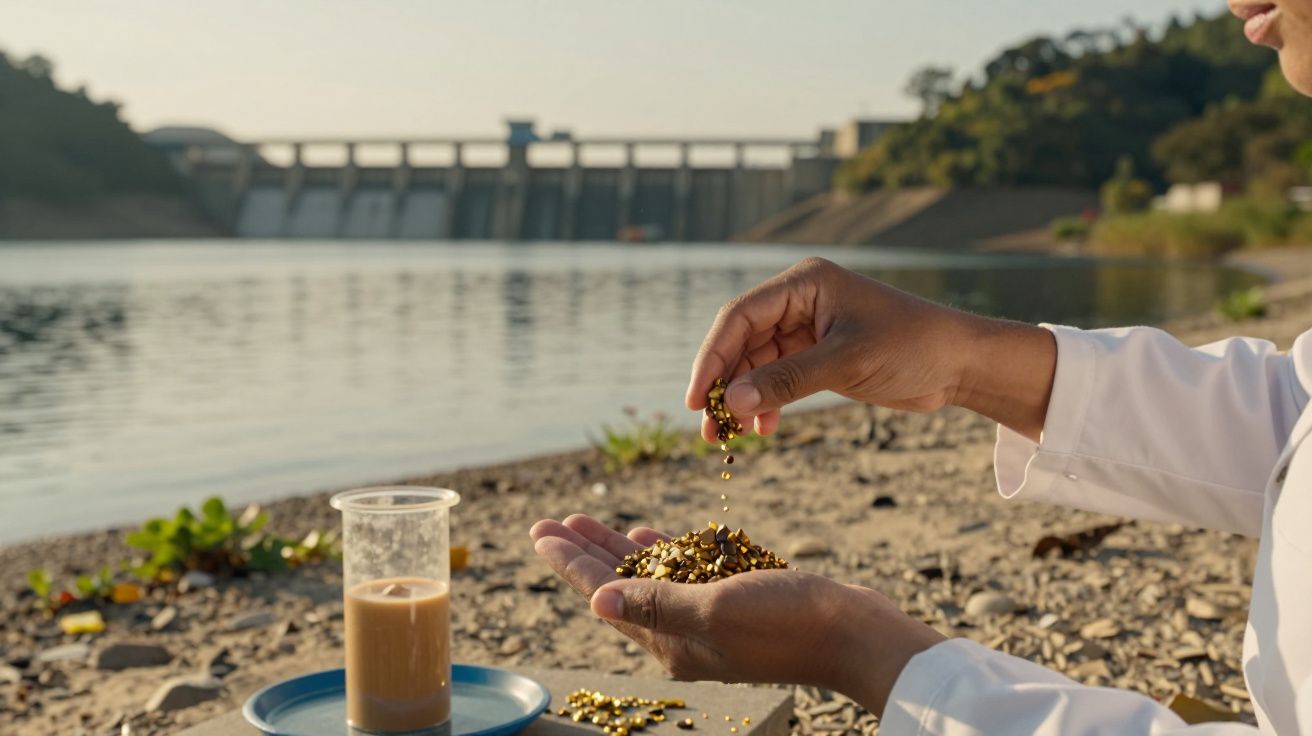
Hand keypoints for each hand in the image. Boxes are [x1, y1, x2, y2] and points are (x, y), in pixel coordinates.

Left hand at [528, 514, 945, 715]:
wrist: (853, 633)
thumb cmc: (788, 623)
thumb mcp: (716, 610)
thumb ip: (657, 604)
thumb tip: (596, 601)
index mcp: (670, 639)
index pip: (604, 594)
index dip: (569, 564)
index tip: (540, 534)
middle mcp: (682, 632)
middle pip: (616, 585)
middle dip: (581, 553)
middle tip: (547, 524)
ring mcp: (709, 618)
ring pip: (646, 577)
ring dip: (613, 549)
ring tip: (582, 521)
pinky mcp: (733, 602)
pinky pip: (682, 574)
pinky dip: (661, 553)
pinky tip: (646, 536)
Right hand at [687, 257, 1056, 441]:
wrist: (961, 363)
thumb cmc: (912, 346)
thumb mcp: (845, 362)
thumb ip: (786, 381)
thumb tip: (731, 402)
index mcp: (804, 283)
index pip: (740, 317)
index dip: (712, 357)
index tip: (696, 398)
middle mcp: (800, 300)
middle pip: (742, 341)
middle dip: (724, 384)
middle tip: (707, 427)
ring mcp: (808, 328)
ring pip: (756, 364)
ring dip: (742, 398)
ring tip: (728, 436)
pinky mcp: (820, 355)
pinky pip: (778, 378)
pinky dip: (767, 403)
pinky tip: (763, 430)